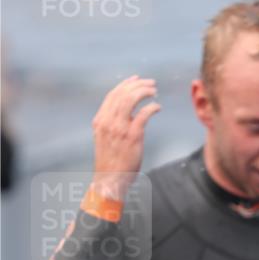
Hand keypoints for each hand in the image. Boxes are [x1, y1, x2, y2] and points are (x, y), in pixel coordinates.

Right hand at [91, 75, 160, 199]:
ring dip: (145, 92)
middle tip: (151, 84)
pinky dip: (152, 107)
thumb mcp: (106, 139)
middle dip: (138, 85)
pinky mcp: (132, 136)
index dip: (125, 84)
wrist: (110, 180)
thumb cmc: (111, 162)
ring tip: (154, 91)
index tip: (136, 79)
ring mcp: (120, 128)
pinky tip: (157, 107)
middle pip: (123, 93)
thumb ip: (113, 124)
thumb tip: (130, 112)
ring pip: (131, 99)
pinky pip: (144, 114)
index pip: (113, 95)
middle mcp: (108, 121)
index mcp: (100, 120)